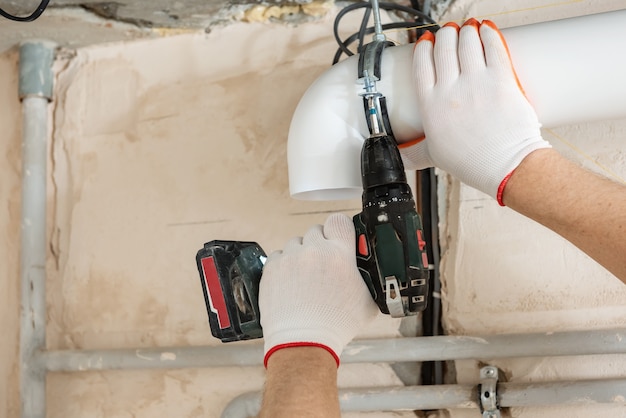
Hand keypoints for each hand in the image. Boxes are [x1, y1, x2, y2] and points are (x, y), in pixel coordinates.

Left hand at [259, 213, 377, 366]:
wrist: (303, 341)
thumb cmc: (337, 324)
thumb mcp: (367, 301)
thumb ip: (367, 280)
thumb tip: (369, 273)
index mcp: (340, 254)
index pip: (339, 221)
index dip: (339, 229)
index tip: (339, 238)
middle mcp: (313, 251)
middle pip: (316, 231)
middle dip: (320, 245)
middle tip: (323, 264)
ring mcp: (290, 258)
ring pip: (296, 243)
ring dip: (301, 255)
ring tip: (305, 278)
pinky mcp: (272, 268)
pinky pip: (279, 256)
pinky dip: (284, 266)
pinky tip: (291, 283)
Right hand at [400, 19, 550, 203]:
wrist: (505, 165)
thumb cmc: (471, 162)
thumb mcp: (433, 156)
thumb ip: (414, 153)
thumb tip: (399, 158)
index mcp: (430, 106)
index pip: (421, 65)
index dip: (423, 48)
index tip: (426, 42)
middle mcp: (450, 90)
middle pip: (444, 48)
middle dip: (445, 34)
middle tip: (449, 32)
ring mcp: (476, 82)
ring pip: (467, 43)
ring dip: (466, 31)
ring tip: (468, 29)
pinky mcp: (501, 79)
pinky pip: (493, 47)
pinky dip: (489, 34)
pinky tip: (487, 30)